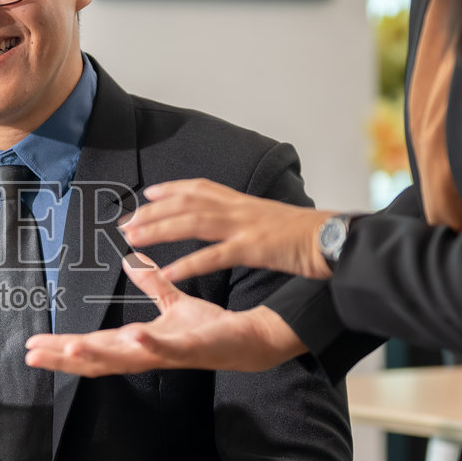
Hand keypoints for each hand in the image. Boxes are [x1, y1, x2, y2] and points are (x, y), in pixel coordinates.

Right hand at [24, 254, 306, 375]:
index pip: (93, 346)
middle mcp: (146, 353)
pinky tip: (134, 335)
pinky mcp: (191, 348)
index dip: (62, 348)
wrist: (246, 340)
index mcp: (138, 343)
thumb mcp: (174, 303)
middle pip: (98, 359)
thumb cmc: (209, 328)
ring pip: (125, 358)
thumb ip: (151, 286)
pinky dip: (150, 344)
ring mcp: (167, 354)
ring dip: (97, 354)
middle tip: (34, 355)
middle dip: (65, 358)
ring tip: (69, 348)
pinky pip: (168, 348)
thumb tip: (131, 262)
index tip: (33, 346)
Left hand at [118, 178, 333, 281]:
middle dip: (152, 212)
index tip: (147, 195)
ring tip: (132, 240)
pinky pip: (214, 256)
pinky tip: (168, 272)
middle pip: (186, 203)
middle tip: (124, 223)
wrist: (336, 239)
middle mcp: (240, 208)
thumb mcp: (272, 219)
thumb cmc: (308, 235)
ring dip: (159, 230)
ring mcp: (245, 227)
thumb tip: (234, 219)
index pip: (200, 188)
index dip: (171, 190)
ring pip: (193, 223)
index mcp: (243, 202)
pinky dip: (188, 264)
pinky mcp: (254, 249)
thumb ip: (248, 218)